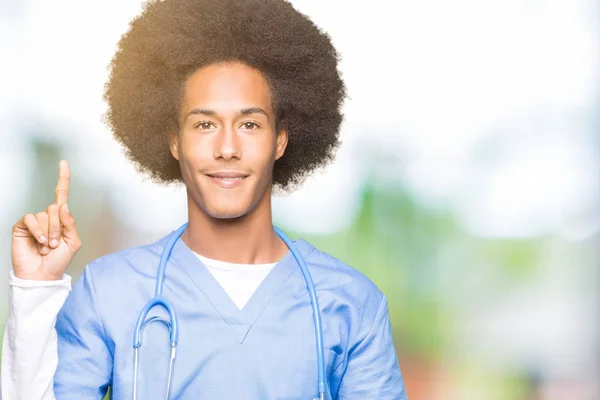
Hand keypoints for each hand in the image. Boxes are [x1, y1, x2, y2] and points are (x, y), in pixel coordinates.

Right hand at [11, 160, 81, 280]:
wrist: (42, 275)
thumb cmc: (58, 260)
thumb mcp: (72, 242)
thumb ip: (70, 223)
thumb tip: (63, 205)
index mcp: (61, 218)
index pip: (61, 195)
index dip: (63, 178)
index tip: (63, 162)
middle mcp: (48, 217)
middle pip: (55, 208)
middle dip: (58, 228)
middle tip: (55, 244)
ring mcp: (34, 221)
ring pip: (44, 215)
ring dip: (48, 233)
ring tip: (46, 247)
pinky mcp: (22, 226)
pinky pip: (30, 218)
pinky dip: (37, 231)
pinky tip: (39, 242)